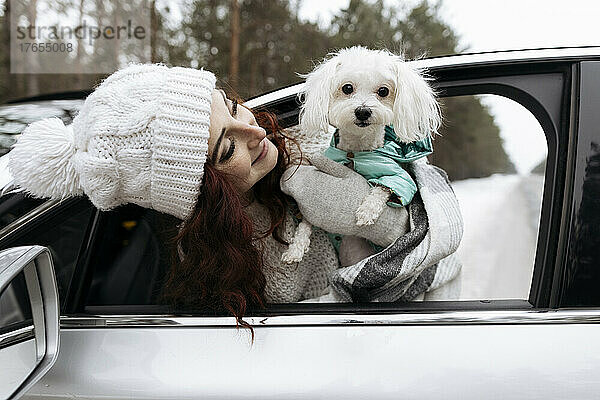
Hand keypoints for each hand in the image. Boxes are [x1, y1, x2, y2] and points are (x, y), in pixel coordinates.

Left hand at [280, 153, 409, 246]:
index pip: (287, 177)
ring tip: (327, 193)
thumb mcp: (345, 173)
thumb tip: (312, 156)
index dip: (294, 174)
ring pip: (300, 200)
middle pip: (293, 189)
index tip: (306, 173)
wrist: (368, 220)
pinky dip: (314, 206)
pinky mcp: (314, 223)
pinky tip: (329, 204)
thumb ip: (326, 164)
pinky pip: (308, 211)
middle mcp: (305, 200)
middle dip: (301, 184)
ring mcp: (309, 213)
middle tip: (318, 181)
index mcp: (311, 183)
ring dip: (308, 195)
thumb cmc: (359, 193)